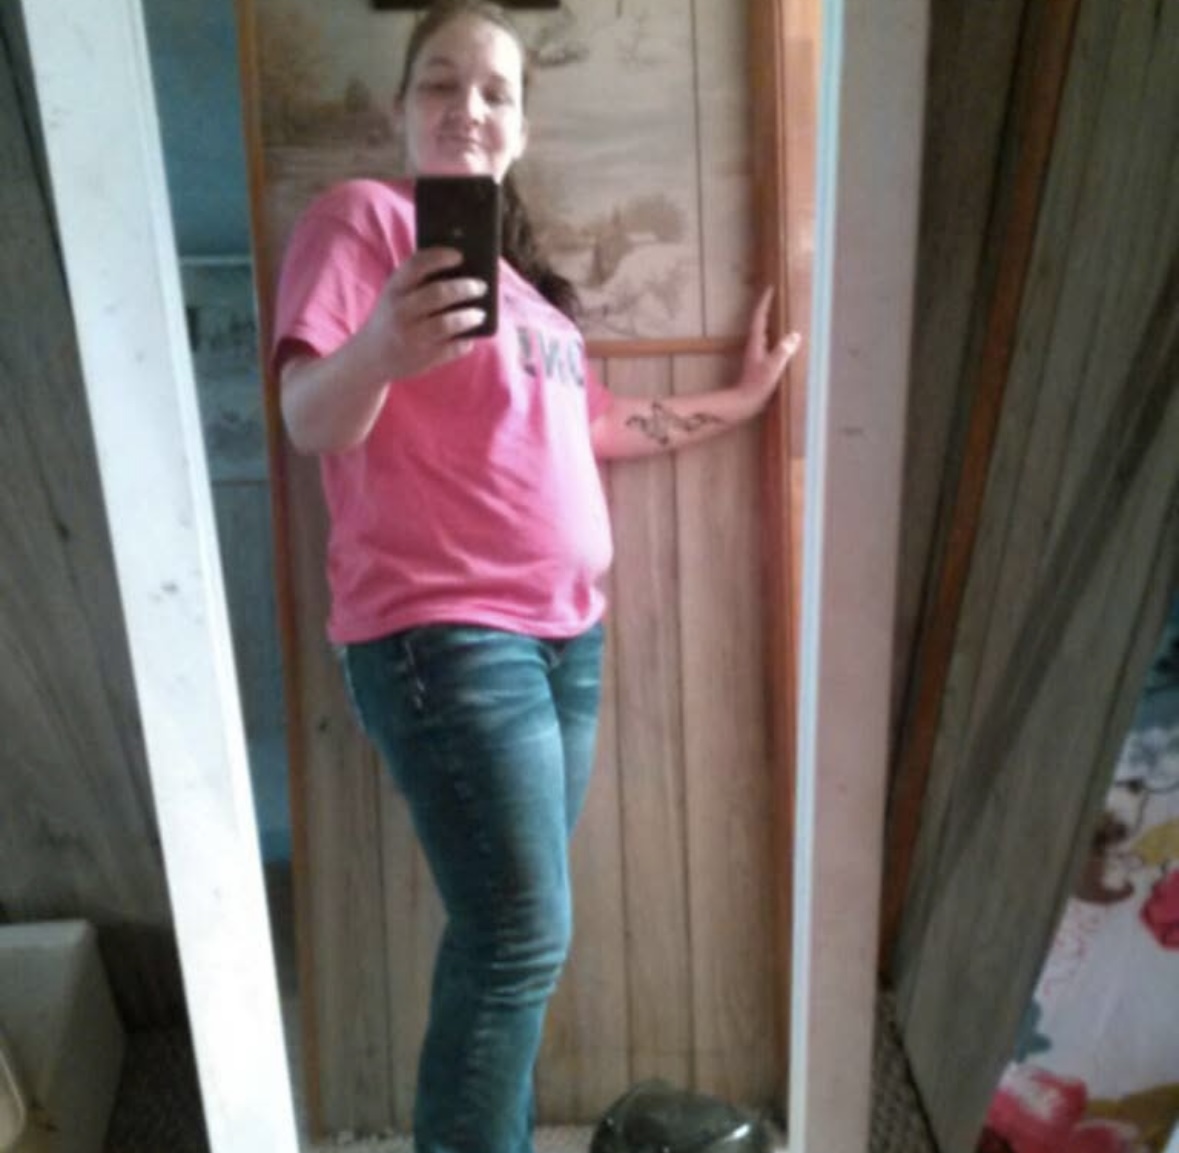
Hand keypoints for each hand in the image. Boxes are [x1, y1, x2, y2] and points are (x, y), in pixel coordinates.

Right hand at [358, 247, 488, 379]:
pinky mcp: (422, 359)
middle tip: (481, 286)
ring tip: (480, 313)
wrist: (370, 356)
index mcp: (393, 289)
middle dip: (465, 288)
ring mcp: (411, 337)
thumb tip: (463, 271)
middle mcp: (400, 311)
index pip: (416, 265)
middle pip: (438, 293)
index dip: (439, 258)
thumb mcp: (395, 295)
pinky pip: (452, 348)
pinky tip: (470, 335)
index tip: (459, 255)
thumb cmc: (392, 317)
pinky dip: (465, 341)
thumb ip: (419, 282)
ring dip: (469, 316)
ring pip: (447, 323)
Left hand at [735, 286, 801, 413]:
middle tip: (779, 298)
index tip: (771, 288)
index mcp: (756, 343)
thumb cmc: (756, 386)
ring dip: (773, 323)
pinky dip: (777, 337)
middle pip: (761, 322)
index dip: (765, 302)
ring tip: (784, 315)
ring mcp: (756, 355)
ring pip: (765, 332)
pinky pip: (770, 344)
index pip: (760, 317)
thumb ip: (783, 351)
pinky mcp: (759, 364)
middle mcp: (755, 346)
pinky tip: (784, 342)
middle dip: (769, 309)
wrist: (744, 403)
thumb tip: (795, 335)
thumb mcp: (772, 367)